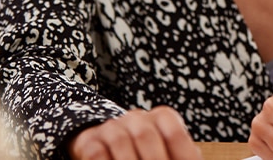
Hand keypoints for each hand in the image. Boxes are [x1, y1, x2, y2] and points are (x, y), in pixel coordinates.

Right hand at [68, 106, 199, 159]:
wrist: (106, 145)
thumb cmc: (146, 152)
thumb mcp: (166, 150)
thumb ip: (180, 155)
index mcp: (161, 117)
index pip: (174, 132)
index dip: (182, 152)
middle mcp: (136, 118)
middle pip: (145, 136)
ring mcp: (112, 127)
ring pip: (121, 142)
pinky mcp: (90, 141)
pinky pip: (97, 153)